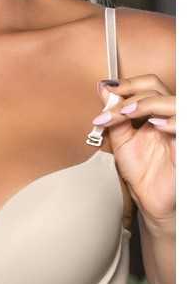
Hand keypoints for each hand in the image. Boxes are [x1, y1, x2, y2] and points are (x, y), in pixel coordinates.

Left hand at [93, 75, 174, 222]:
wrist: (150, 199)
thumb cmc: (141, 172)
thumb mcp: (122, 141)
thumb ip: (114, 117)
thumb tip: (104, 90)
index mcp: (155, 113)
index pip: (148, 85)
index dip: (128, 84)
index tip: (107, 90)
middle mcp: (170, 116)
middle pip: (157, 88)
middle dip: (132, 94)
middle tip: (113, 109)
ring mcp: (179, 129)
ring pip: (173, 101)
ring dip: (147, 103)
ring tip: (126, 113)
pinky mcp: (184, 144)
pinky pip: (183, 125)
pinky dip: (172, 121)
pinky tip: (155, 125)